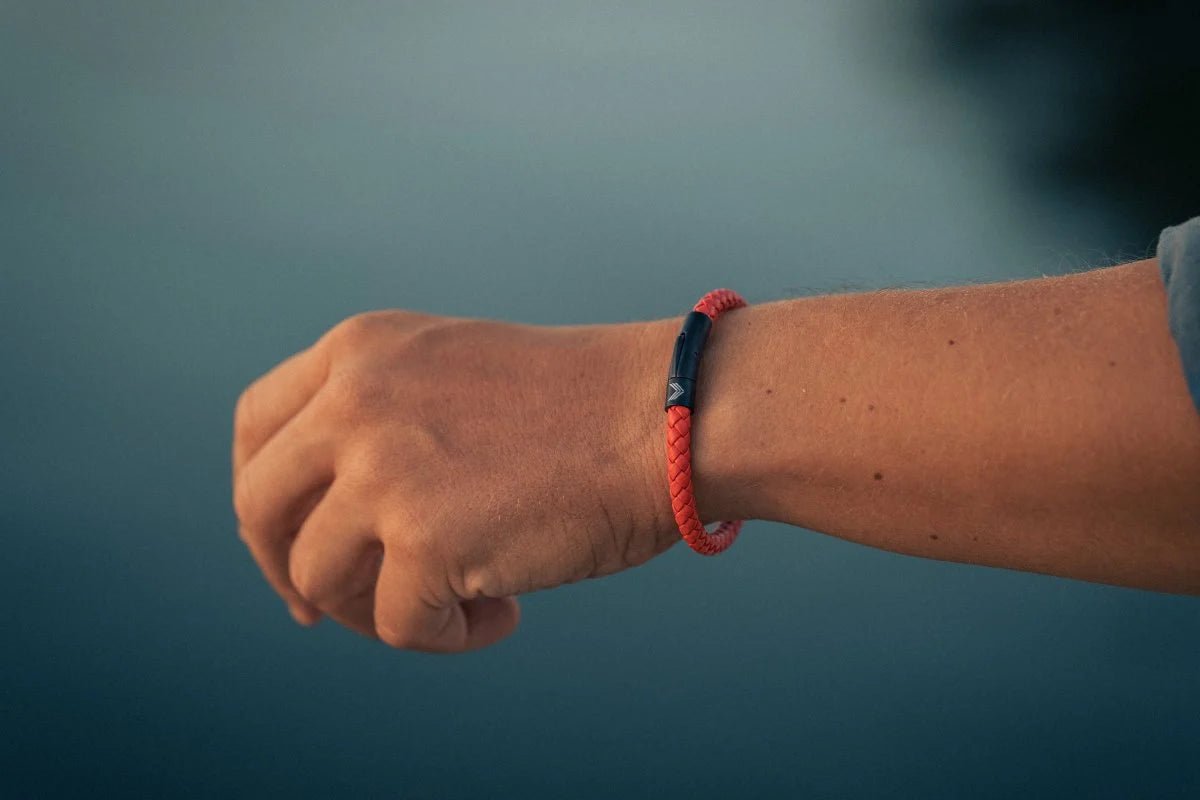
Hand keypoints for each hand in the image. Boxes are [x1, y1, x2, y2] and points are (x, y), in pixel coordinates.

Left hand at [232, 311, 682, 651]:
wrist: (671, 414)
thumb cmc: (585, 404)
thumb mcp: (452, 375)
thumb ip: (381, 419)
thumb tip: (329, 522)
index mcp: (361, 349)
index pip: (256, 426)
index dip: (264, 495)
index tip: (291, 538)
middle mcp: (355, 400)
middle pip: (260, 508)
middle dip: (289, 570)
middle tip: (329, 608)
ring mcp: (384, 468)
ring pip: (320, 578)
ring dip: (378, 610)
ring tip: (459, 601)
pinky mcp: (425, 539)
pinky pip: (398, 626)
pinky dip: (446, 637)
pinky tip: (503, 614)